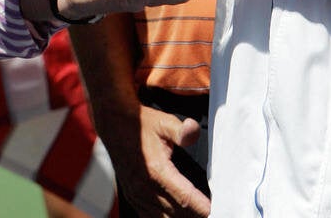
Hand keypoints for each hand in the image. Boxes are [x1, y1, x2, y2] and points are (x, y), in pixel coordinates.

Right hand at [103, 103, 211, 217]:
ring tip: (196, 214)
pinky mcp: (132, 197)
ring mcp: (136, 195)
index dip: (202, 208)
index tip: (216, 209)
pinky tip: (176, 215)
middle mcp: (144, 187)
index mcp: (156, 171)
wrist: (114, 123)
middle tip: (212, 213)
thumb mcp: (163, 122)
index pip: (185, 199)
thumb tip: (194, 130)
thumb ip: (181, 130)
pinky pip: (150, 217)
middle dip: (195, 215)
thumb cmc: (141, 123)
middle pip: (177, 214)